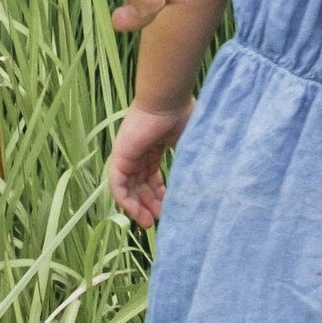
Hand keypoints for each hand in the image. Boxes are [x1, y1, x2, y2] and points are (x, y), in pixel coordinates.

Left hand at [106, 101, 192, 229]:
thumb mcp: (191, 144)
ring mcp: (128, 153)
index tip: (171, 209)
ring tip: (150, 223)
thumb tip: (204, 185)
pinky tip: (139, 213)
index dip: (160, 194)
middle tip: (160, 220)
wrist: (168, 100)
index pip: (152, 176)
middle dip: (149, 204)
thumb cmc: (183, 115)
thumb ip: (192, 163)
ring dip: (138, 207)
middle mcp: (139, 151)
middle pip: (140, 184)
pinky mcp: (120, 155)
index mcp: (154, 146)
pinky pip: (117, 184)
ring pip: (128, 187)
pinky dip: (126, 200)